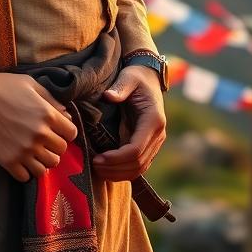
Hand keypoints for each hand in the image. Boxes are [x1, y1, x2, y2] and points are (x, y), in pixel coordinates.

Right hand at [0, 72, 77, 182]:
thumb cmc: (2, 86)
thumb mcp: (30, 84)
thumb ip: (50, 99)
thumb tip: (66, 115)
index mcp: (47, 114)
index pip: (71, 134)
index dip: (66, 132)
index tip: (57, 131)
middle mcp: (39, 135)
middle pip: (60, 152)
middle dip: (54, 147)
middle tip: (43, 141)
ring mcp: (24, 150)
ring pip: (46, 168)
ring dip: (41, 161)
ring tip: (33, 153)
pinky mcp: (8, 161)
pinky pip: (25, 177)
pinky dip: (25, 171)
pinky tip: (19, 160)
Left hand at [92, 65, 166, 181]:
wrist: (149, 79)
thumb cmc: (136, 78)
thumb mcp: (128, 78)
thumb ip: (120, 87)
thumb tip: (109, 96)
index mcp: (153, 120)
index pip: (136, 149)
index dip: (117, 158)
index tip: (98, 158)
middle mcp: (157, 135)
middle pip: (138, 163)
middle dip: (115, 169)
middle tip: (94, 166)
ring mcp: (155, 142)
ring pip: (139, 168)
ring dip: (118, 173)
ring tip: (98, 169)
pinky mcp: (148, 145)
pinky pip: (138, 165)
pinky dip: (123, 171)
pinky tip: (107, 169)